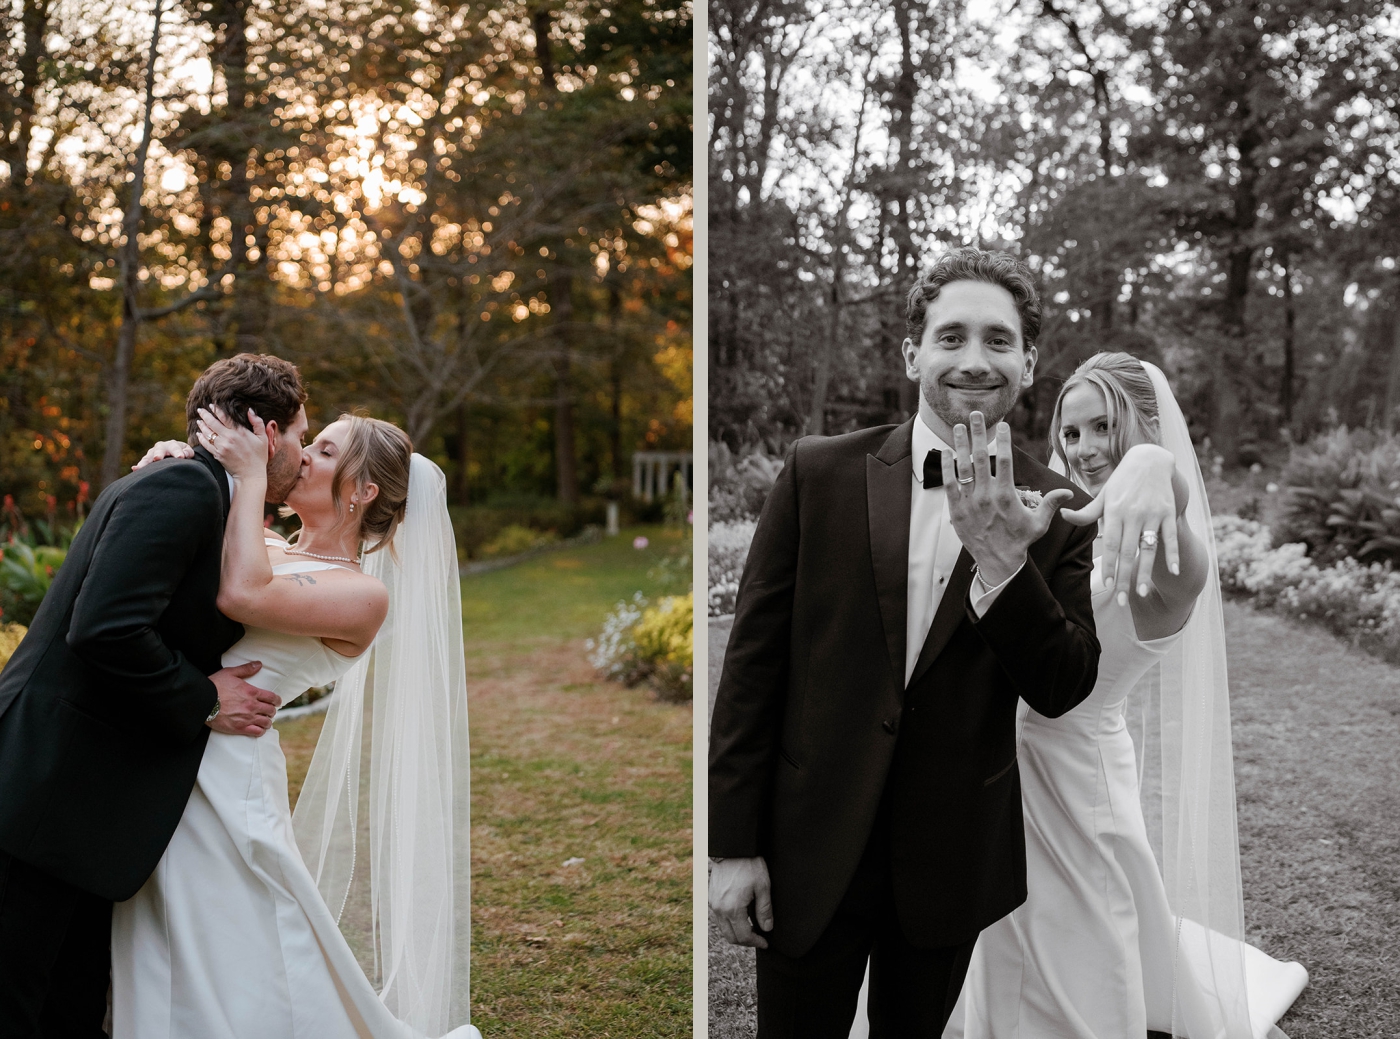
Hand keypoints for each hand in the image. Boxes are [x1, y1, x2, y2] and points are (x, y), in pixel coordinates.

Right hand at [132, 440, 194, 470]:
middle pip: (159, 450)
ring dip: (145, 462)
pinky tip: (134, 469)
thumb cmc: (183, 453)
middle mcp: (161, 447)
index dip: (178, 452)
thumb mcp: (187, 452)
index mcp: (172, 444)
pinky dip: (139, 466)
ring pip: (148, 457)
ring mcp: (152, 453)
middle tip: (158, 458)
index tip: (181, 457)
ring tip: (141, 467)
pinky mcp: (147, 460)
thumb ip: (188, 452)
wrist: (175, 453)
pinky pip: (143, 463)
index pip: (175, 448)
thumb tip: (184, 454)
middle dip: (158, 454)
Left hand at [196, 406, 268, 479]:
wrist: (251, 474)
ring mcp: (222, 446)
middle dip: (205, 415)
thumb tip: (250, 411)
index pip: (224, 417)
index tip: (212, 405)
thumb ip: (258, 423)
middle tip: (200, 410)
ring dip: (202, 425)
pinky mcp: (217, 454)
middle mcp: (229, 438)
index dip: (216, 410)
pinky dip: (201, 438)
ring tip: (199, 420)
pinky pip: (206, 444)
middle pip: (212, 423)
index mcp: (239, 432)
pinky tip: (199, 434)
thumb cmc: (259, 456)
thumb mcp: (263, 438)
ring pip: (207, 433)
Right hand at [207, 660, 280, 736]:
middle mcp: (252, 706)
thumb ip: (246, 669)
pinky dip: (260, 731)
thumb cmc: (215, 686)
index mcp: (252, 692)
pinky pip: (257, 732)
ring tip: (265, 721)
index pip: (272, 698)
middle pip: (271, 711)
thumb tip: (259, 664)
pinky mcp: (239, 728)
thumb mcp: (230, 673)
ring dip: (267, 721)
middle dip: (272, 711)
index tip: (277, 702)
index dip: (277, 701)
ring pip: (266, 722)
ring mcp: (247, 718)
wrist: (202, 702)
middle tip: (269, 711)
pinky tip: (259, 729)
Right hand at [709, 856, 773, 948]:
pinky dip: (729, 922)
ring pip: (723, 928)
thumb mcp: (763, 886)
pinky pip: (719, 917)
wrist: (732, 848)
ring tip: (751, 929)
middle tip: (758, 939)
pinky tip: (740, 917)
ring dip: (736, 932)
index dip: (756, 942)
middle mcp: (719, 909)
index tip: (765, 942)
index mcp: (733, 909)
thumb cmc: (749, 865)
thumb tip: (767, 928)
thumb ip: (765, 910)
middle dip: (746, 942)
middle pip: (731, 937)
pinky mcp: (710, 897)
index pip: (743, 936)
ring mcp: (713, 903)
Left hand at [943, 413, 1073, 585]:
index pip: (1005, 461)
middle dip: (978, 433)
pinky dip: (947, 467)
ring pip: (963, 467)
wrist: (997, 561)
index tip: (1002, 424)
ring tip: (957, 426)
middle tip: (974, 414)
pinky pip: (950, 484)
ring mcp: (970, 502)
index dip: (1003, 440)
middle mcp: (987, 495)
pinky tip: (946, 452)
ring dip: (960, 444)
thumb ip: (1051, 504)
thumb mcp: (1039, 523)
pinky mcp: (957, 509)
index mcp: (1007, 495)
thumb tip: (1068, 492)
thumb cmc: (1020, 540)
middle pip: (981, 457)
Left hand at [1060, 443, 1180, 603]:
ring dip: (1145, 571)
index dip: (1109, 565)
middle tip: (1121, 600)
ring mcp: (1152, 513)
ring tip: (1141, 592)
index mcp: (1114, 511)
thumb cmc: (1122, 482)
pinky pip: (1170, 537)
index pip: (1110, 544)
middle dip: (1124, 577)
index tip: (1107, 584)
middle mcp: (1133, 513)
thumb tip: (1063, 515)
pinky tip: (1173, 572)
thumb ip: (1087, 512)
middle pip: (1128, 551)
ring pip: (1148, 548)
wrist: (1149, 459)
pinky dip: (1173, 554)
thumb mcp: (1103, 495)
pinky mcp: (1168, 512)